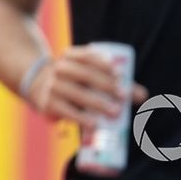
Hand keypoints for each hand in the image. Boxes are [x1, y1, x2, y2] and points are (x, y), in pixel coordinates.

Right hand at [27, 46, 148, 129]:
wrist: (37, 85)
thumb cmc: (73, 80)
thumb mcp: (86, 74)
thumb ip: (112, 82)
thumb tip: (143, 95)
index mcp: (70, 55)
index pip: (88, 56)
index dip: (104, 64)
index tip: (120, 74)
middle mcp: (59, 67)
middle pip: (85, 75)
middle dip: (106, 85)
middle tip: (124, 97)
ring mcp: (52, 85)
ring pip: (77, 94)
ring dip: (97, 103)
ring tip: (115, 112)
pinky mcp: (47, 103)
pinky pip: (65, 110)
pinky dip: (80, 118)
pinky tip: (93, 124)